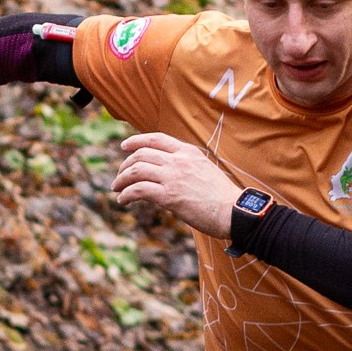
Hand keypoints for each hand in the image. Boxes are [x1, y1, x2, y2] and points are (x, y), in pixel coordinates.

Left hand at [112, 131, 240, 239]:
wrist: (234, 211)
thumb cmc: (223, 197)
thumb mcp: (205, 170)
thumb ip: (186, 167)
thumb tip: (168, 174)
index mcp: (188, 152)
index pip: (157, 139)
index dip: (136, 141)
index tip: (124, 146)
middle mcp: (178, 161)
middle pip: (141, 154)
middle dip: (125, 165)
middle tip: (119, 176)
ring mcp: (173, 177)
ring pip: (136, 171)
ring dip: (121, 180)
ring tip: (117, 189)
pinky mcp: (169, 196)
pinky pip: (138, 190)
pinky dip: (126, 195)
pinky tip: (124, 201)